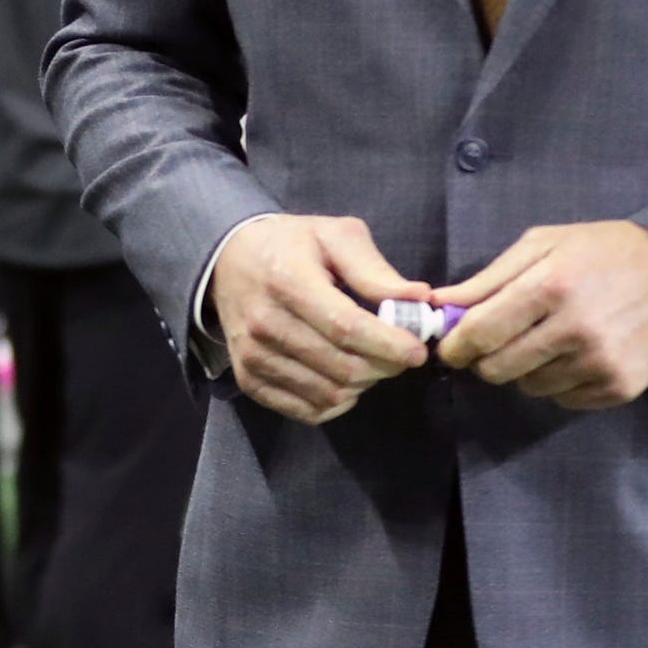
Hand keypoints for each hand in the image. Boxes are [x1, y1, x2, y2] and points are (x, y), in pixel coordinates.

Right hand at [209, 214, 430, 424]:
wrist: (228, 261)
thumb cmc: (291, 245)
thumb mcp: (334, 236)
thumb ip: (375, 269)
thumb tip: (418, 299)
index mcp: (288, 280)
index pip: (346, 327)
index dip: (389, 344)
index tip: (418, 350)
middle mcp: (264, 324)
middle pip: (342, 367)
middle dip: (384, 366)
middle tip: (398, 353)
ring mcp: (254, 357)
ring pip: (330, 394)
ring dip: (363, 384)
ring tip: (368, 360)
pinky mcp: (249, 381)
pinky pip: (308, 411)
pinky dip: (337, 402)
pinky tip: (342, 377)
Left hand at [435, 222, 647, 411]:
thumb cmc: (603, 251)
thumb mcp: (544, 245)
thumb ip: (489, 277)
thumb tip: (441, 303)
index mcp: (551, 285)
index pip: (481, 333)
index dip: (456, 345)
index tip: (451, 346)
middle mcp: (575, 329)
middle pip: (498, 368)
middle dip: (486, 359)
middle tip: (498, 341)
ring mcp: (600, 363)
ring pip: (529, 387)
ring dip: (525, 369)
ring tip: (547, 340)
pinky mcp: (620, 388)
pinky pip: (563, 399)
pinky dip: (558, 382)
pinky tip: (575, 355)